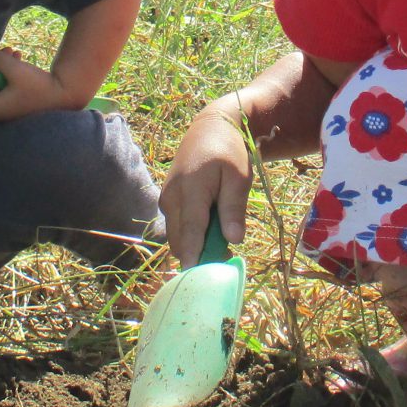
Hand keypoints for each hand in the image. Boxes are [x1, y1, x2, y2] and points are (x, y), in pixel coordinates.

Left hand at [0, 44, 76, 121]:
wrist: (66, 94)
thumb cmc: (38, 84)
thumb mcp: (13, 68)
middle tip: (3, 49)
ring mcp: (9, 108)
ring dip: (3, 65)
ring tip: (13, 51)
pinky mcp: (18, 103)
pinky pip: (7, 85)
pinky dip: (11, 72)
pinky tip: (19, 59)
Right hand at [159, 107, 255, 266]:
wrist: (210, 129)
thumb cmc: (229, 152)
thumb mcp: (239, 178)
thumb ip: (234, 208)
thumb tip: (233, 239)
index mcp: (191, 190)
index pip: (191, 231)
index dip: (194, 256)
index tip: (198, 277)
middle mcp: (172, 197)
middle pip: (180, 239)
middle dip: (199, 254)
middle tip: (225, 256)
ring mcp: (167, 199)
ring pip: (177, 236)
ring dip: (195, 245)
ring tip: (222, 239)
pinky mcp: (167, 201)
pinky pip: (176, 226)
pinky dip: (191, 235)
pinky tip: (210, 230)